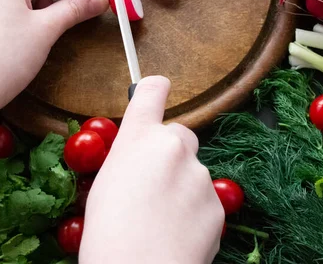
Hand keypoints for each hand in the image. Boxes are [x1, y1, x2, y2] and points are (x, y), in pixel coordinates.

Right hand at [80, 76, 224, 263]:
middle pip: (179, 134)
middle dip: (170, 151)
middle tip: (153, 182)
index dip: (154, 89)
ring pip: (192, 170)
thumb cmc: (107, 233)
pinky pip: (204, 198)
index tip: (157, 89)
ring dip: (182, 184)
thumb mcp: (105, 183)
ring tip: (162, 218)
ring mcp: (199, 175)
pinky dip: (194, 210)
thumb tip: (140, 154)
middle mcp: (173, 147)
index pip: (152, 92)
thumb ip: (128, 158)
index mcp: (138, 138)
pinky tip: (177, 232)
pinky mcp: (217, 203)